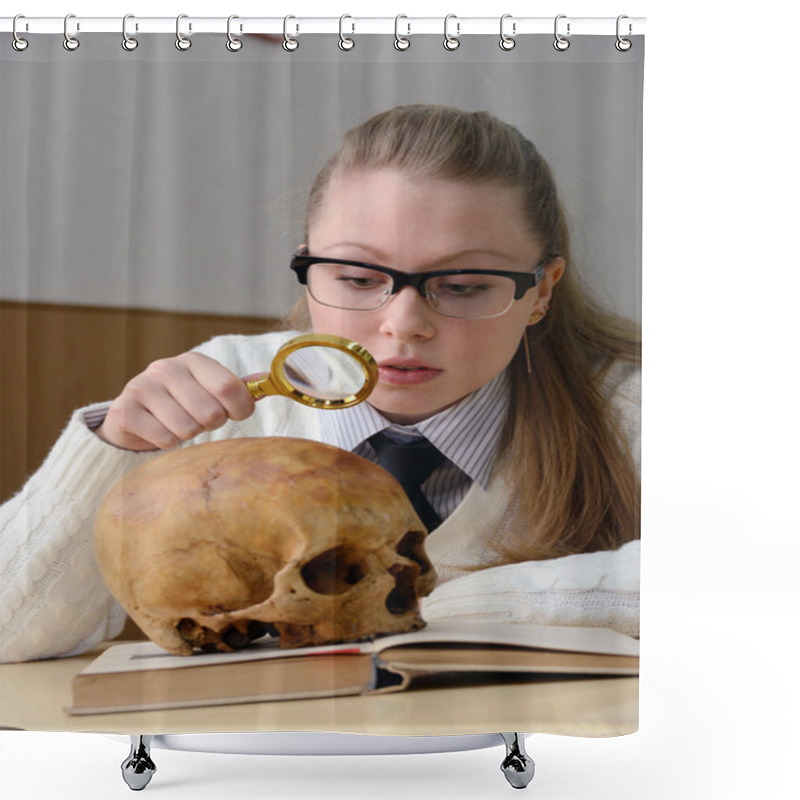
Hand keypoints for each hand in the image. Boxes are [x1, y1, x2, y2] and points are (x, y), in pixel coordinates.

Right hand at [96, 352, 255, 450]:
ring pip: (187, 428)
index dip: (240, 409)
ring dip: (188, 434)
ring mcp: (143, 387)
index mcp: (194, 361)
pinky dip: (168, 442)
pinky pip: (164, 439)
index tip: (238, 415)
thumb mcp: (208, 389)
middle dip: (211, 424)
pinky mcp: (125, 411)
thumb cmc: (181, 403)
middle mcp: (166, 368)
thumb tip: (270, 381)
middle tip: (200, 420)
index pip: (228, 387)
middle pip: (210, 413)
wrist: (132, 415)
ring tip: (179, 424)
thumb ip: (237, 388)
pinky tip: (160, 430)